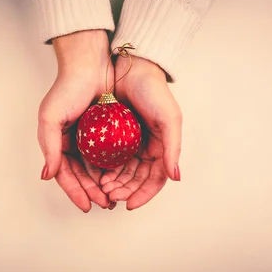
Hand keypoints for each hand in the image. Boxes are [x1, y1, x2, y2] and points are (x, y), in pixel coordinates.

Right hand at [38, 30, 115, 211]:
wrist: (90, 64)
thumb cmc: (67, 88)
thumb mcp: (51, 117)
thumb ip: (50, 148)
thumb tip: (47, 176)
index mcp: (56, 143)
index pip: (64, 175)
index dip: (75, 192)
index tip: (87, 206)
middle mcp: (71, 143)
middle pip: (81, 176)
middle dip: (92, 193)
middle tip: (106, 205)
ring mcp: (89, 139)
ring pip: (96, 169)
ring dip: (103, 184)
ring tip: (115, 197)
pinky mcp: (105, 132)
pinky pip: (108, 155)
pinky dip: (113, 168)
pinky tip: (122, 178)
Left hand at [100, 56, 181, 209]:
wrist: (129, 67)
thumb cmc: (153, 91)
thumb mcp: (169, 118)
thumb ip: (173, 147)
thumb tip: (175, 176)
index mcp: (162, 147)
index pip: (155, 179)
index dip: (144, 194)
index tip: (129, 204)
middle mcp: (147, 148)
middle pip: (137, 179)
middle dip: (125, 191)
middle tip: (110, 196)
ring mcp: (129, 143)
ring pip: (122, 172)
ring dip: (114, 183)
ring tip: (101, 189)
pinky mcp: (113, 136)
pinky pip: (109, 159)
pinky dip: (104, 170)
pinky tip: (96, 175)